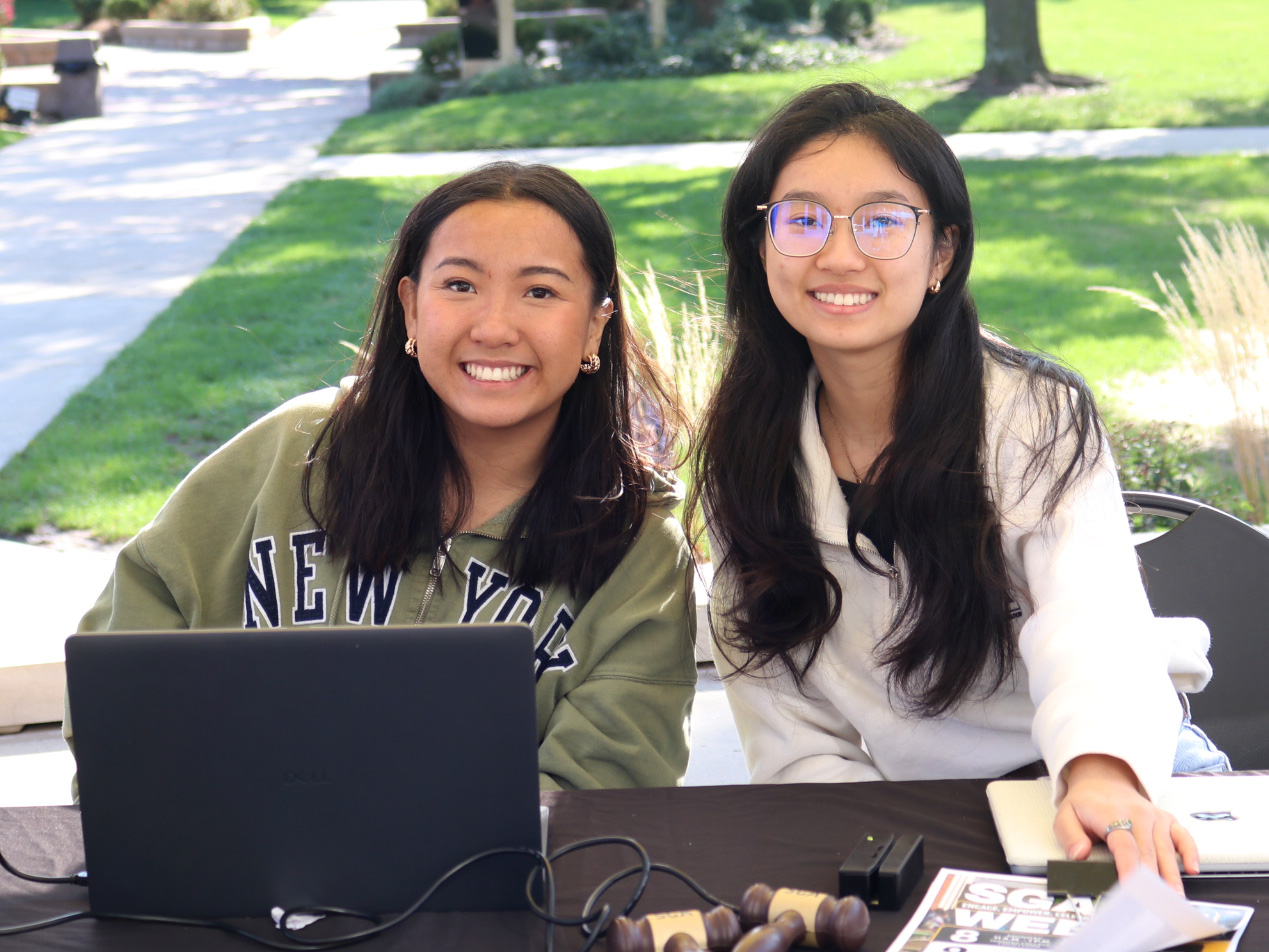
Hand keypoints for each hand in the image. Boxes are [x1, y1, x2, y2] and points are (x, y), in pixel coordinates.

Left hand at [1053, 754, 1198, 893]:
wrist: (1102, 780)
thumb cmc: (1086, 803)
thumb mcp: (1065, 815)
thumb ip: (1070, 836)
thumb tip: (1080, 854)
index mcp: (1112, 815)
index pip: (1124, 847)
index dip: (1129, 869)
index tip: (1131, 889)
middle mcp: (1138, 815)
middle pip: (1148, 853)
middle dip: (1152, 881)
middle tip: (1155, 905)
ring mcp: (1155, 817)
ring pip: (1166, 850)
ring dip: (1171, 875)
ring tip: (1174, 898)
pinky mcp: (1167, 820)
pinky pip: (1183, 836)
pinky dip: (1191, 852)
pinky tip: (1192, 869)